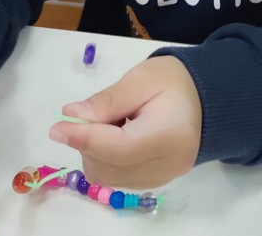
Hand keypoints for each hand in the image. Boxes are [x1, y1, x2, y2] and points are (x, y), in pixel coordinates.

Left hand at [50, 55, 201, 188]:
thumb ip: (107, 100)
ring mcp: (163, 178)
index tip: (57, 128)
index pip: (120, 149)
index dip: (85, 140)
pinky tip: (116, 136)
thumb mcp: (140, 79)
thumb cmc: (172, 81)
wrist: (203, 96)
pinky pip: (116, 179)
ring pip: (108, 177)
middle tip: (91, 114)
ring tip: (110, 123)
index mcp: (171, 134)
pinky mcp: (154, 182)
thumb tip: (71, 117)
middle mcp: (169, 165)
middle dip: (88, 143)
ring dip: (94, 152)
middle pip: (111, 167)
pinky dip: (104, 159)